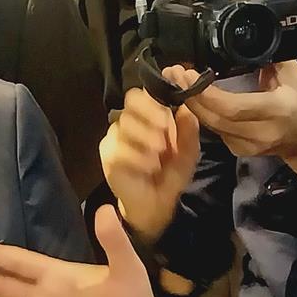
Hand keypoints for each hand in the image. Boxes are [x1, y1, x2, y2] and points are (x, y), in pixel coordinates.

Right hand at [100, 88, 201, 241]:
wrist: (156, 203)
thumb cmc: (171, 173)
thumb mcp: (188, 151)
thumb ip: (188, 129)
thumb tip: (185, 107)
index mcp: (149, 116)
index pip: (144, 93)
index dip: (155, 100)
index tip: (169, 116)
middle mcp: (129, 120)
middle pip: (132, 101)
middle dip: (152, 118)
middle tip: (165, 139)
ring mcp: (115, 136)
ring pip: (125, 123)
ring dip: (146, 140)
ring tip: (159, 158)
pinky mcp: (107, 154)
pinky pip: (118, 148)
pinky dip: (137, 158)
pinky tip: (148, 168)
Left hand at [168, 61, 296, 185]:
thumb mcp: (294, 74)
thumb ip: (268, 58)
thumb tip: (244, 40)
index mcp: (277, 110)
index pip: (233, 107)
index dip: (206, 93)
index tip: (187, 73)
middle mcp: (261, 132)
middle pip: (215, 118)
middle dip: (190, 95)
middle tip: (174, 73)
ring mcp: (249, 145)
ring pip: (211, 126)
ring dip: (191, 103)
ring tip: (177, 81)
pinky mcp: (240, 151)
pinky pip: (215, 131)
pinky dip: (201, 114)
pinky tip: (191, 96)